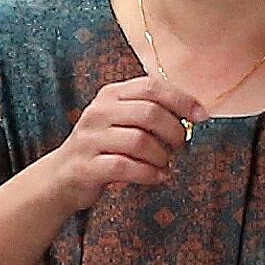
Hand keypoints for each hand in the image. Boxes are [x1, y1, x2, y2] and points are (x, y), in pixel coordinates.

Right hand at [47, 74, 203, 213]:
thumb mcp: (121, 121)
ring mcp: (91, 139)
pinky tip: (158, 177)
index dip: (181, 100)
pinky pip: (125, 167)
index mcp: (111, 96)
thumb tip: (192, 115)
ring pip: (139, 142)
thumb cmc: (103, 148)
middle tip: (181, 147)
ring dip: (162, 157)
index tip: (201, 116)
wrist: (62, 176)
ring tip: (165, 164)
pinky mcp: (87, 166)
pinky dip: (149, 174)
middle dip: (174, 132)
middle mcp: (99, 112)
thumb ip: (150, 113)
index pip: (151, 87)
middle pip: (149, 113)